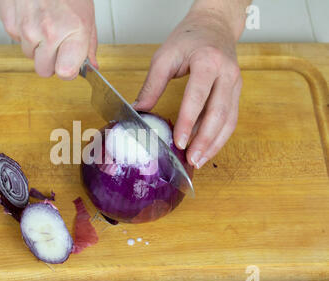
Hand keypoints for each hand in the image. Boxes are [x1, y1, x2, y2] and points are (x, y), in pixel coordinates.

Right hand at [0, 0, 97, 79]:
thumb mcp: (87, 14)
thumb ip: (89, 44)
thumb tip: (92, 66)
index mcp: (73, 32)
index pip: (65, 73)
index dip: (67, 70)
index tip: (69, 64)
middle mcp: (48, 33)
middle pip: (44, 71)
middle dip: (50, 62)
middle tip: (56, 45)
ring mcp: (26, 29)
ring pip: (29, 56)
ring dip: (36, 46)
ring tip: (44, 24)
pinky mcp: (9, 22)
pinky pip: (16, 40)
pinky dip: (23, 32)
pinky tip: (32, 16)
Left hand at [134, 9, 242, 168]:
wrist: (214, 25)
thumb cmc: (189, 37)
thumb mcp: (165, 56)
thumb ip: (152, 85)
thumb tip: (138, 110)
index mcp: (208, 61)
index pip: (198, 96)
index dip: (188, 121)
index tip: (178, 141)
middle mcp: (227, 74)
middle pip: (219, 113)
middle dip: (204, 140)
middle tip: (191, 159)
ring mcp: (235, 84)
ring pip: (229, 120)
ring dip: (214, 143)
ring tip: (199, 160)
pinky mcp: (236, 92)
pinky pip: (231, 118)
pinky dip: (220, 136)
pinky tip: (207, 148)